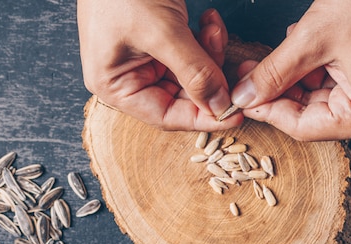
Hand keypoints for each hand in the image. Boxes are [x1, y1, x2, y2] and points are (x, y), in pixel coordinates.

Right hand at [77, 1, 241, 130]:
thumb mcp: (162, 33)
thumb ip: (194, 72)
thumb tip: (220, 106)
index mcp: (115, 86)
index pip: (165, 115)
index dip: (201, 117)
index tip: (235, 115)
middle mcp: (128, 77)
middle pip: (181, 95)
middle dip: (209, 77)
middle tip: (232, 68)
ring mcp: (144, 58)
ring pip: (191, 73)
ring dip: (209, 53)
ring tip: (212, 29)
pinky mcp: (159, 39)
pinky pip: (190, 51)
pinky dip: (204, 38)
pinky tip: (208, 20)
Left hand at [230, 0, 350, 140]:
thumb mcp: (313, 39)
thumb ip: (275, 72)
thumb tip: (244, 96)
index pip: (303, 127)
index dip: (268, 111)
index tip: (243, 96)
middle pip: (313, 114)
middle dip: (281, 90)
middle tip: (252, 72)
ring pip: (323, 96)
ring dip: (298, 75)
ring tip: (286, 45)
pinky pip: (340, 83)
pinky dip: (318, 66)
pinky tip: (306, 43)